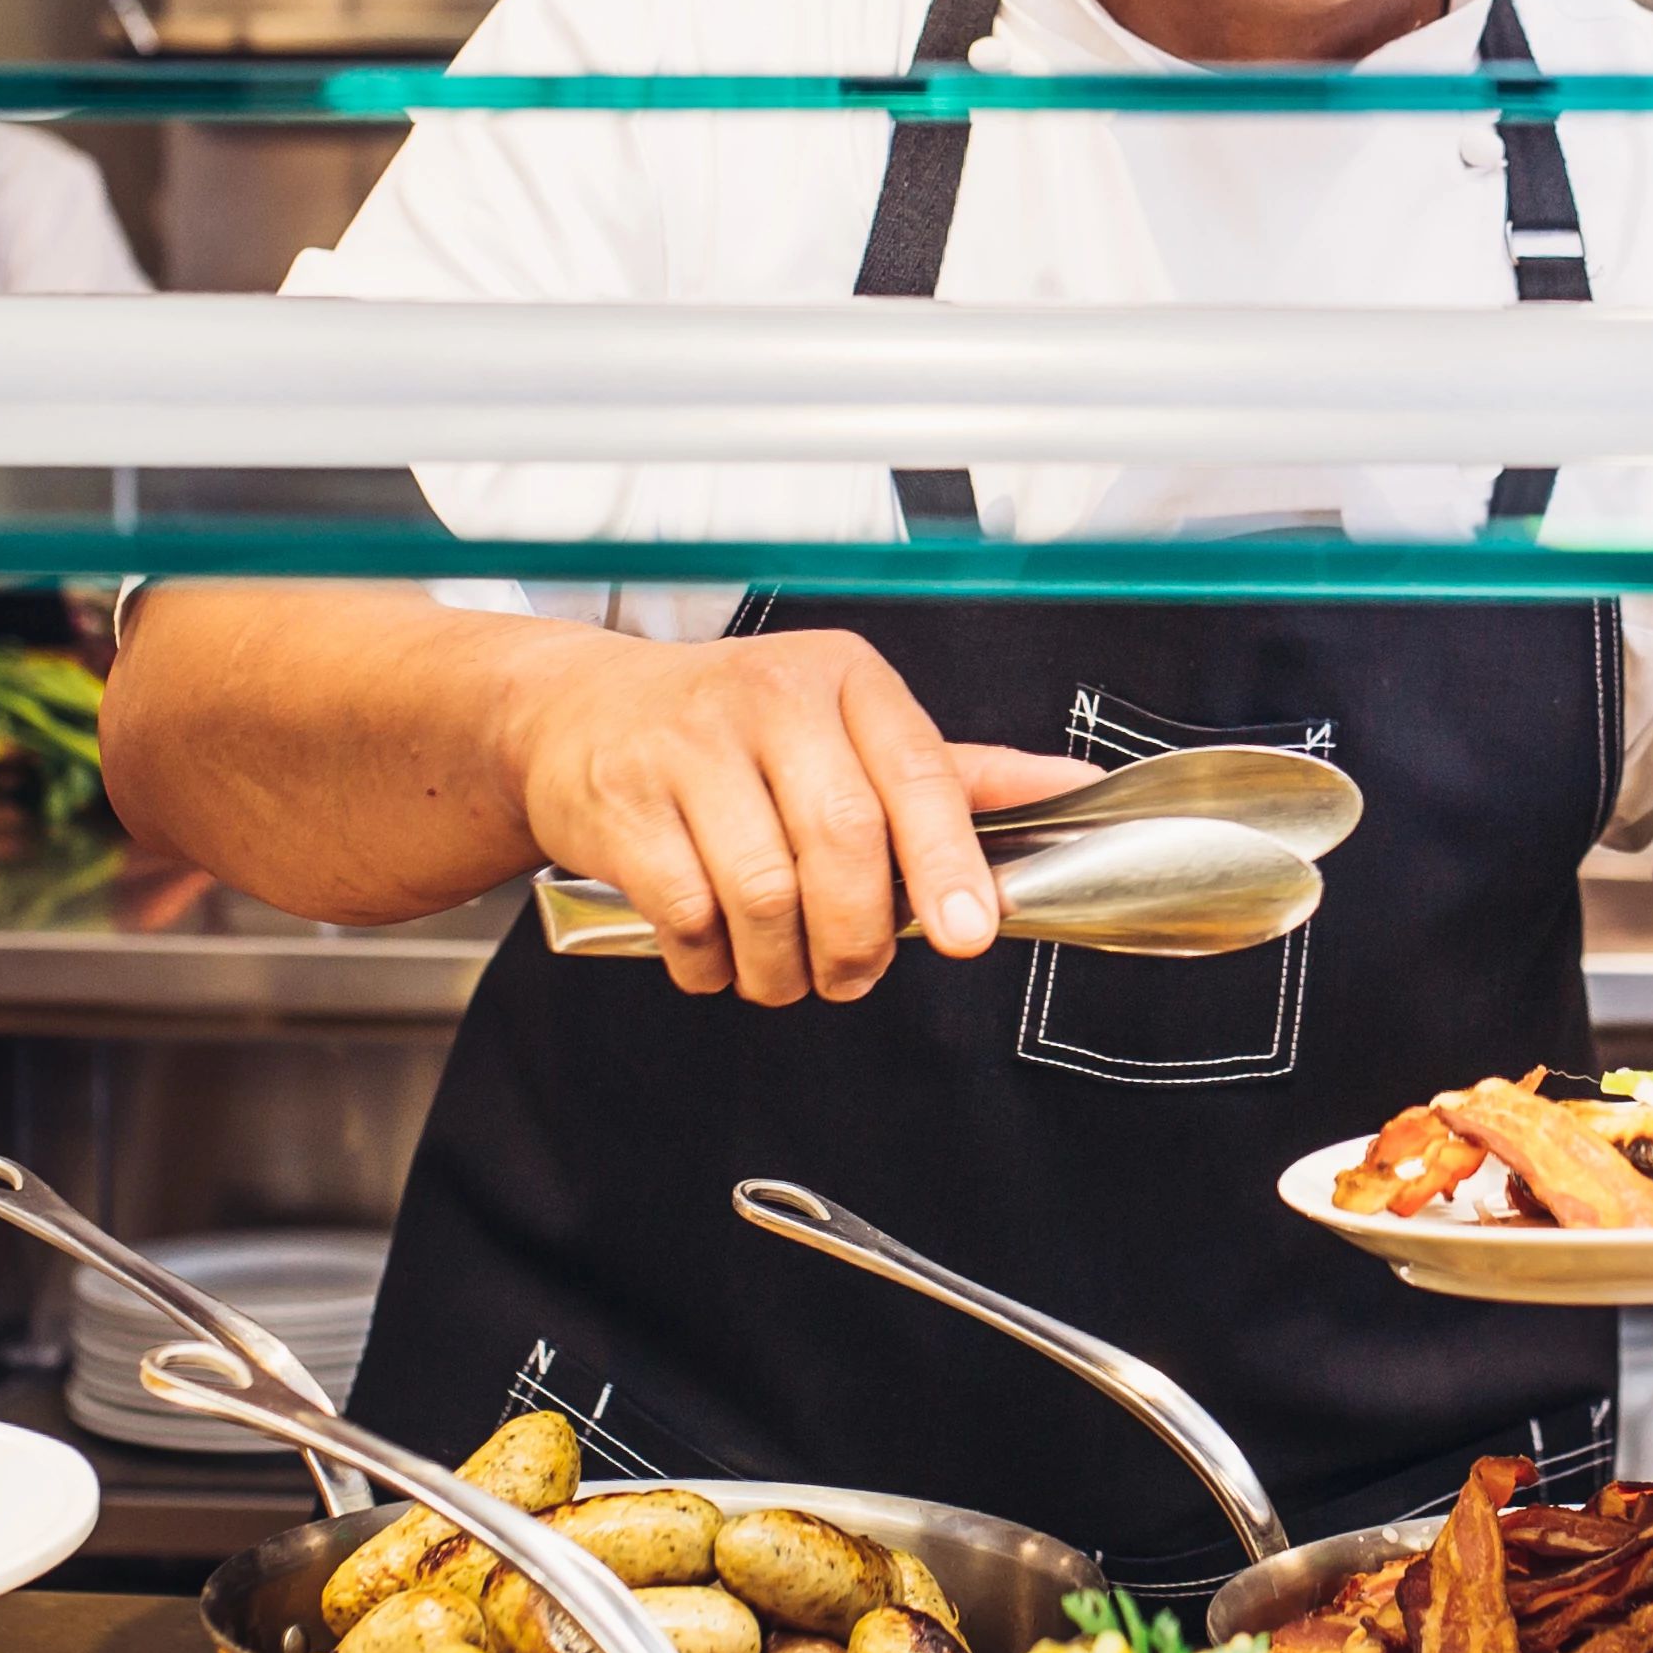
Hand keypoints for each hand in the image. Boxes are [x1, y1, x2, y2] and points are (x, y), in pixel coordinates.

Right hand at [495, 627, 1096, 1004]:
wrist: (577, 711)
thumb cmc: (733, 728)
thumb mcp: (849, 727)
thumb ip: (956, 774)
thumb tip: (1076, 790)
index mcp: (845, 678)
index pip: (915, 772)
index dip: (947, 861)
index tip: (967, 931)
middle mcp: (769, 697)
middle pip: (843, 842)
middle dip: (859, 936)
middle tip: (854, 973)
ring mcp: (688, 747)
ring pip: (765, 891)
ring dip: (783, 964)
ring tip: (783, 971)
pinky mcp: (623, 803)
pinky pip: (688, 913)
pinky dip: (711, 961)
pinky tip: (717, 955)